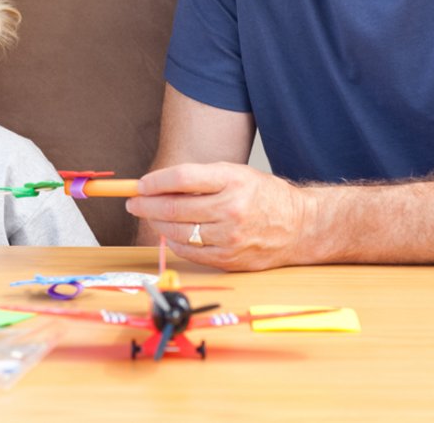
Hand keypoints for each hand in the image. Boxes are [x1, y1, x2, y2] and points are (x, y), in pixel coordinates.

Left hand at [126, 162, 310, 270]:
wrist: (300, 227)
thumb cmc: (263, 196)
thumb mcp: (235, 174)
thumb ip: (199, 178)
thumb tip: (157, 185)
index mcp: (233, 181)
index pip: (182, 178)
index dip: (155, 182)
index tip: (140, 184)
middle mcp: (231, 209)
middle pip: (174, 208)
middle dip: (146, 205)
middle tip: (133, 202)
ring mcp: (230, 238)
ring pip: (177, 232)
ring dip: (156, 224)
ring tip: (150, 216)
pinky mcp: (228, 259)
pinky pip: (188, 251)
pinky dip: (173, 242)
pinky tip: (170, 233)